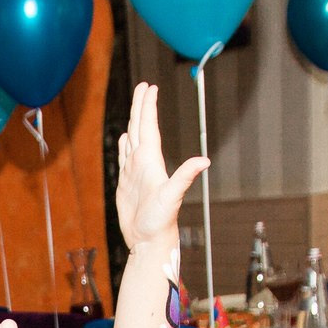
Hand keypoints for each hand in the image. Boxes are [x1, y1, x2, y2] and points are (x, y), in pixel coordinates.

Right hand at [114, 81, 209, 251]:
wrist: (150, 241)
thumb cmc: (161, 222)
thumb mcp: (172, 197)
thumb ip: (186, 176)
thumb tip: (204, 160)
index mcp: (152, 162)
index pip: (149, 128)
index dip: (147, 107)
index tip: (149, 87)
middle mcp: (143, 163)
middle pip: (140, 128)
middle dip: (140, 107)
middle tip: (143, 86)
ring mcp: (135, 172)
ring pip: (132, 139)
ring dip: (133, 122)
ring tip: (135, 106)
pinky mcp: (127, 183)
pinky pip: (124, 158)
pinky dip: (123, 145)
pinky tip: (124, 138)